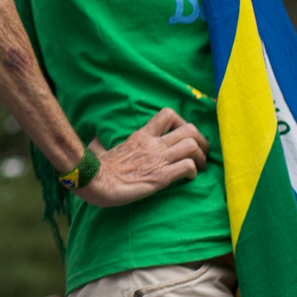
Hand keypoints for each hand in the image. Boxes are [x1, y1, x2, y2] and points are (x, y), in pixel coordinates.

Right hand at [75, 107, 209, 207]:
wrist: (95, 182)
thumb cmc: (97, 167)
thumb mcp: (99, 147)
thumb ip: (101, 142)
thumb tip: (94, 140)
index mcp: (141, 135)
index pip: (168, 115)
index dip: (183, 124)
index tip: (183, 137)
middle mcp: (153, 144)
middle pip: (190, 130)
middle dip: (201, 142)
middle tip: (200, 154)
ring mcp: (158, 160)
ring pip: (193, 146)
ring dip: (201, 158)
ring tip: (198, 167)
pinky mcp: (161, 177)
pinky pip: (187, 167)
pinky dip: (193, 172)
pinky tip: (188, 178)